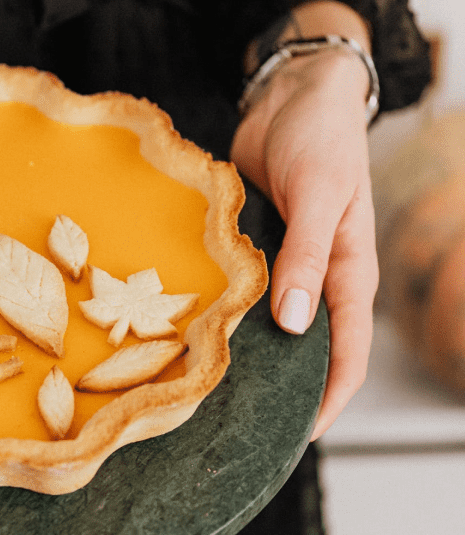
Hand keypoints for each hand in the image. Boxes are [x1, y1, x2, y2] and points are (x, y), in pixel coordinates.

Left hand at [231, 48, 376, 439]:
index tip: (295, 437)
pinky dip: (222, 314)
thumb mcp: (319, 199)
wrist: (293, 97)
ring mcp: (283, 266)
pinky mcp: (252, 249)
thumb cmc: (321, 142)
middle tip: (235, 423)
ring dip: (246, 354)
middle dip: (281, 388)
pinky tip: (187, 332)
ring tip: (204, 388)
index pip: (346, 355)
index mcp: (347, 275)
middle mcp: (316, 279)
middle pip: (305, 351)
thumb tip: (295, 327)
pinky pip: (239, 294)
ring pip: (267, 326)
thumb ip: (307, 259)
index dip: (328, 401)